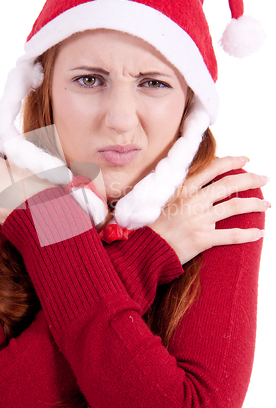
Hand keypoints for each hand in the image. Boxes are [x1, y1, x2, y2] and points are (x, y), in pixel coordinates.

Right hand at [148, 156, 269, 264]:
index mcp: (183, 188)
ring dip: (255, 204)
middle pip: (229, 184)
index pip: (213, 168)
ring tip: (266, 204)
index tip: (245, 159)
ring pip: (235, 207)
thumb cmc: (152, 224)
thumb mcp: (163, 198)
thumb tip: (199, 179)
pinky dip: (248, 234)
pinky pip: (231, 235)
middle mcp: (193, 200)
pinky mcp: (202, 239)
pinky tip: (260, 233)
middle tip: (264, 179)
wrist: (144, 248)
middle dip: (251, 179)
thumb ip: (181, 189)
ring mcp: (198, 219)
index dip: (232, 161)